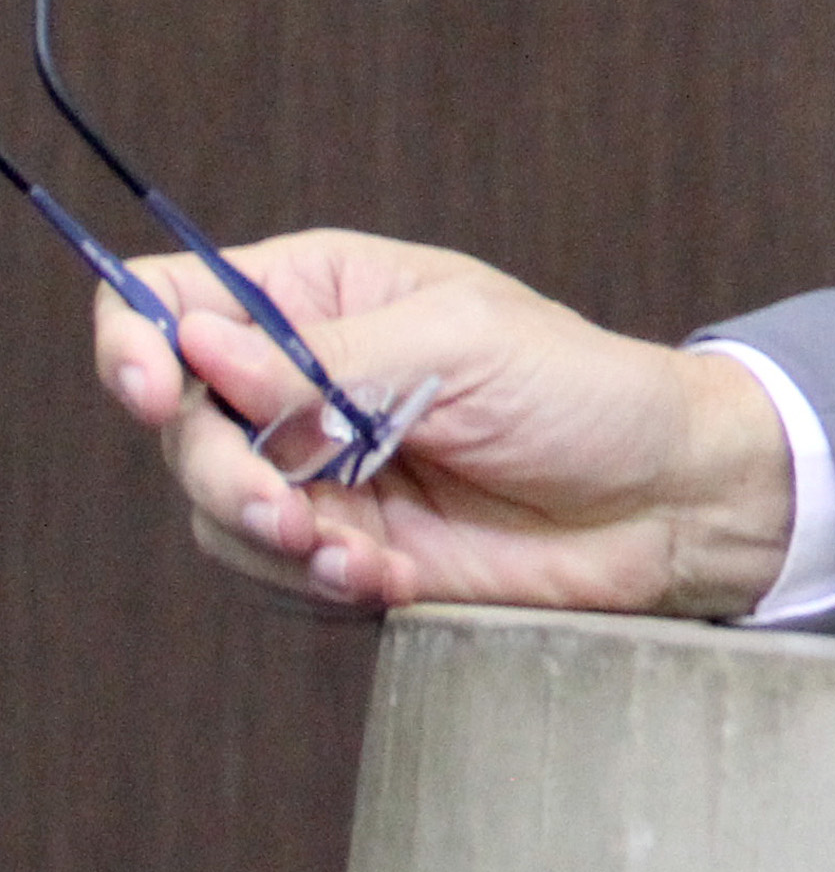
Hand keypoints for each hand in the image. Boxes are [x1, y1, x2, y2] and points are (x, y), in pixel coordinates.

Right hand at [92, 230, 792, 619]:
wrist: (659, 502)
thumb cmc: (583, 392)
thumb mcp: (460, 344)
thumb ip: (326, 360)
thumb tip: (200, 349)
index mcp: (324, 292)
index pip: (174, 300)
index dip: (138, 340)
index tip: (154, 389)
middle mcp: (300, 376)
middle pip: (178, 419)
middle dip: (223, 471)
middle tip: (290, 507)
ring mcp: (314, 464)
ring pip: (214, 505)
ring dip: (271, 535)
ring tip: (352, 550)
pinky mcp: (338, 543)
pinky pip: (271, 570)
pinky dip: (316, 579)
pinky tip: (380, 576)